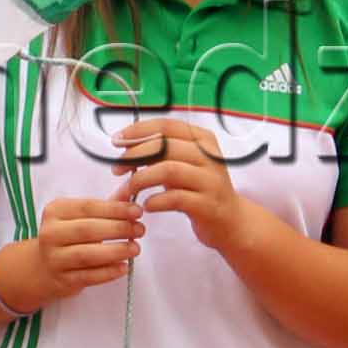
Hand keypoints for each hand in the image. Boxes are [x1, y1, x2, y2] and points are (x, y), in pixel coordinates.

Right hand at [10, 193, 140, 303]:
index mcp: (55, 211)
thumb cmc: (67, 237)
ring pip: (87, 255)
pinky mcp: (63, 280)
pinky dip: (108, 272)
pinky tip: (123, 267)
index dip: (115, 209)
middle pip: (88, 229)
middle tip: (139, 230)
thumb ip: (105, 207)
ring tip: (135, 248)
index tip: (137, 211)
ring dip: (116, 251)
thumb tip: (131, 194)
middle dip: (118, 229)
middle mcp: (51, 233)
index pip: (88, 207)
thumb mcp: (79, 217)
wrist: (42, 267)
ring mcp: (55, 258)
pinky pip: (89, 276)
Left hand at [123, 119, 251, 260]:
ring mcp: (210, 180)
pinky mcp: (208, 205)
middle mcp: (209, 156)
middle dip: (134, 155)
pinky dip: (155, 201)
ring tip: (127, 190)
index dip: (137, 131)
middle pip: (164, 146)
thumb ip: (160, 152)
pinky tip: (146, 205)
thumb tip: (122, 147)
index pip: (166, 126)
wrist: (230, 221)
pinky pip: (175, 198)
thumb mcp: (183, 164)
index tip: (116, 141)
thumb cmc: (198, 189)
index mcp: (202, 139)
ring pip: (168, 170)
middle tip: (116, 169)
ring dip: (140, 179)